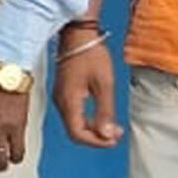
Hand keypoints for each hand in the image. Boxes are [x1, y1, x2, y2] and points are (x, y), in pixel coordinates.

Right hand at [53, 27, 123, 147]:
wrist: (77, 35)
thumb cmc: (90, 55)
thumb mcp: (104, 84)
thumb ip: (105, 111)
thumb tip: (107, 135)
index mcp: (69, 101)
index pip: (78, 134)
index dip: (97, 142)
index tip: (114, 139)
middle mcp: (61, 102)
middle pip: (75, 132)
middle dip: (97, 138)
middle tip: (117, 134)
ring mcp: (61, 98)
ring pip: (75, 125)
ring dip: (94, 130)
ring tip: (113, 126)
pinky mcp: (64, 93)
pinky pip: (74, 115)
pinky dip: (88, 121)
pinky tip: (101, 116)